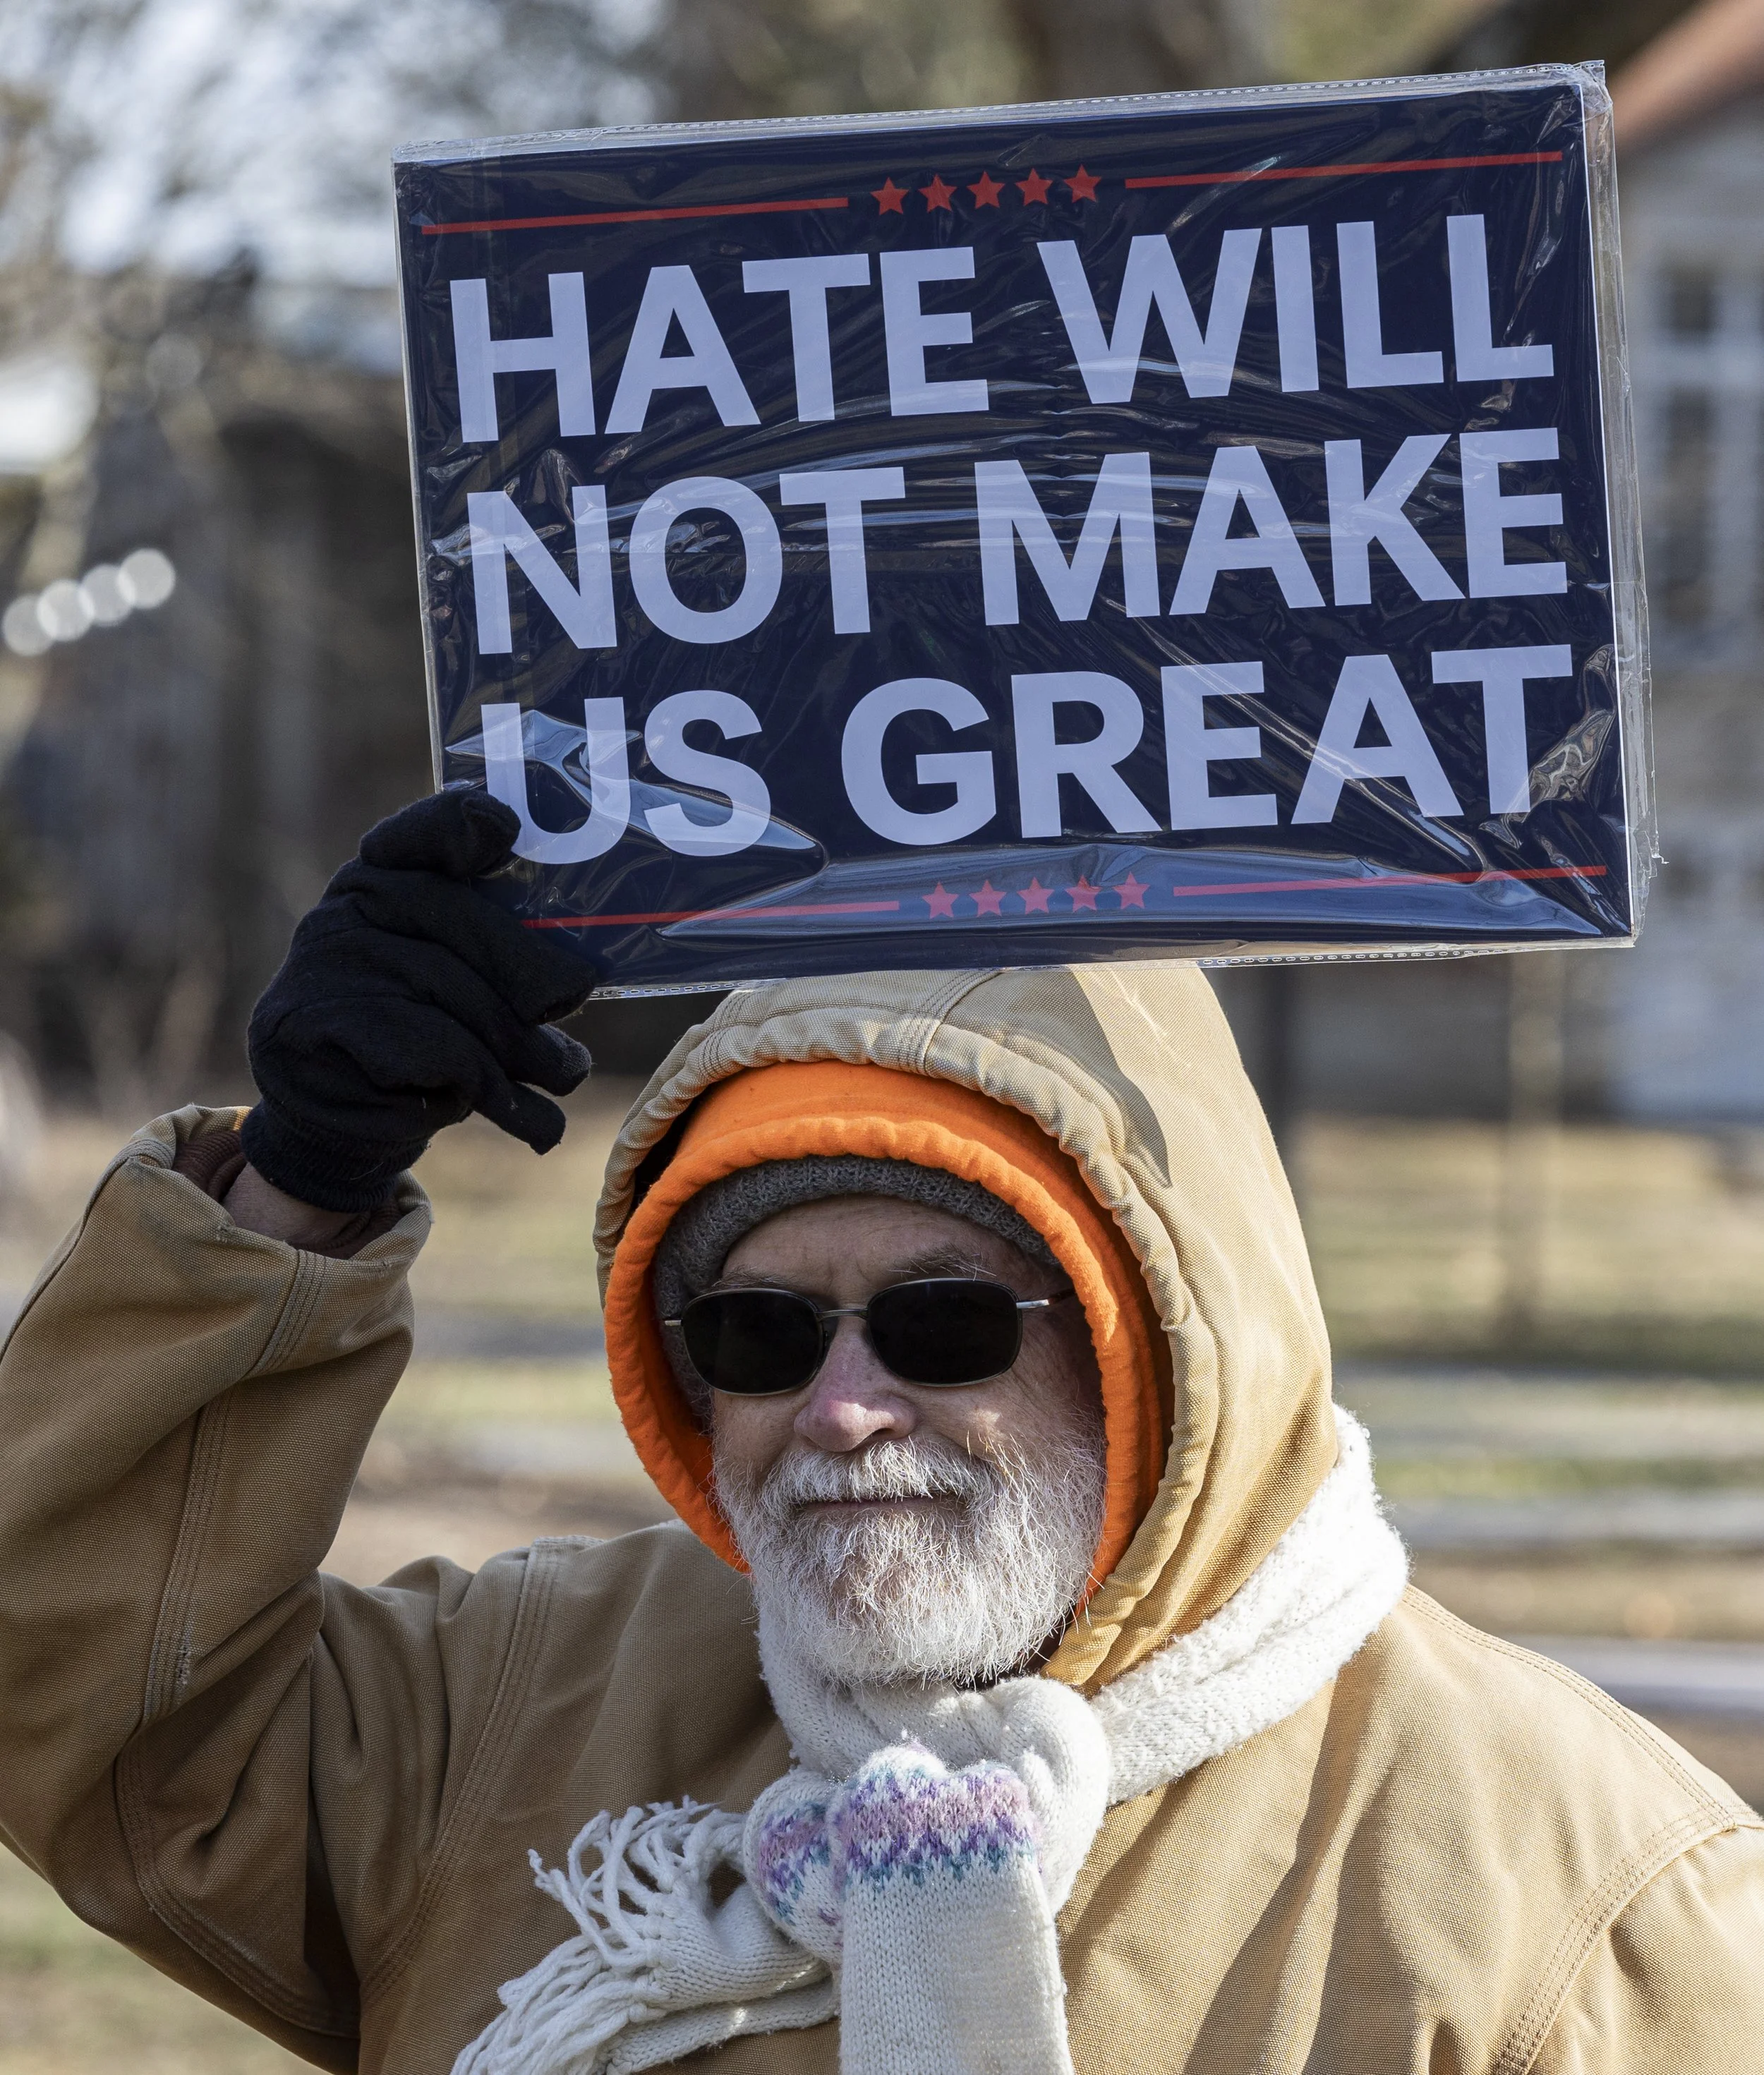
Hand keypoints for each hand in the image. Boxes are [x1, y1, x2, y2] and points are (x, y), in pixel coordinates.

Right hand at [238, 787, 591, 1212]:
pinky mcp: (311, 1026)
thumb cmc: (427, 1034)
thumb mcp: (470, 986)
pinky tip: (520, 1116)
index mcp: (387, 875)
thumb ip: (510, 957)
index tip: (503, 827)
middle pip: (462, 922)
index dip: (460, 824)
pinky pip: (431, 1054)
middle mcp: (350, 908)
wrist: (341, 1113)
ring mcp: (325, 963)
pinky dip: (480, 1088)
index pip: (423, 833)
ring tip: (563, 1076)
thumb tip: (575, 979)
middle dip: (533, 976)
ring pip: (456, 1000)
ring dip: (523, 1050)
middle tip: (576, 1004)